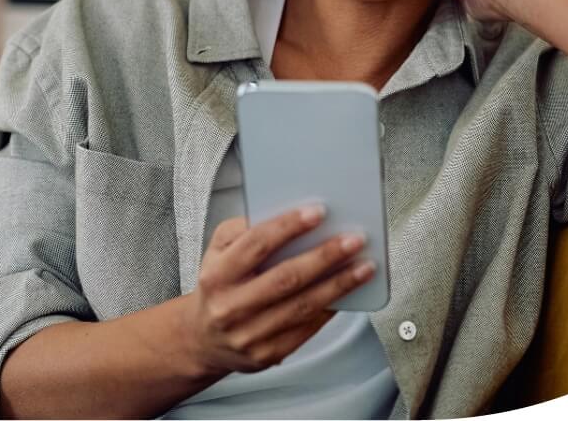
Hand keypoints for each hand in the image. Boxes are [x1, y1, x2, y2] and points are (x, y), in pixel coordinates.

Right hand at [173, 208, 375, 374]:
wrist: (204, 339)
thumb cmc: (219, 287)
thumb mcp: (218, 251)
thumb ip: (245, 230)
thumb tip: (290, 215)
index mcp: (216, 276)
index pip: (256, 245)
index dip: (289, 226)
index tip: (319, 212)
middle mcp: (230, 307)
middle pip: (286, 278)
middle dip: (325, 256)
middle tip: (354, 240)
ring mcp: (248, 335)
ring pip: (302, 306)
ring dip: (340, 285)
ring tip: (364, 266)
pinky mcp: (267, 354)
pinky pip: (306, 328)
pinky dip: (331, 308)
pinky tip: (349, 292)